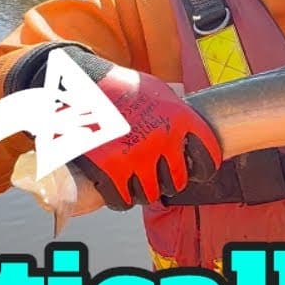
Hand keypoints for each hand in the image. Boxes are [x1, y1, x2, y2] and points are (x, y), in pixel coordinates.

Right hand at [60, 47, 221, 209]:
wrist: (77, 84)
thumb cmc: (118, 86)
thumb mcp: (156, 90)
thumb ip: (176, 113)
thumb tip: (191, 136)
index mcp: (178, 118)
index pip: (208, 154)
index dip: (204, 168)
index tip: (198, 172)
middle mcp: (162, 138)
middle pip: (177, 181)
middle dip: (169, 182)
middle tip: (159, 178)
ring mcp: (136, 156)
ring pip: (150, 194)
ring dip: (143, 191)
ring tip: (136, 183)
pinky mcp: (110, 169)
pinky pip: (123, 200)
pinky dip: (120, 200)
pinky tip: (118, 193)